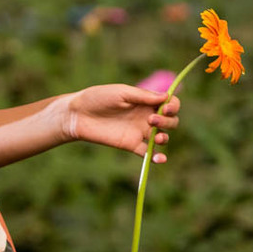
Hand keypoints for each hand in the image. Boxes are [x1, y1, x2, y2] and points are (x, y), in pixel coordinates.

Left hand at [61, 84, 180, 162]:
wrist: (78, 115)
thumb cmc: (98, 98)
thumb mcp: (121, 92)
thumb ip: (143, 96)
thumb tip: (167, 96)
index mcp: (146, 101)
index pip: (170, 104)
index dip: (173, 106)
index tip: (166, 108)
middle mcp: (146, 116)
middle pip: (170, 122)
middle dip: (167, 122)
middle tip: (151, 120)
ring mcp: (140, 132)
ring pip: (162, 137)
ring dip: (164, 137)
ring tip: (156, 136)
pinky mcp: (131, 145)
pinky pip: (148, 153)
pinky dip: (157, 157)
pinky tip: (160, 159)